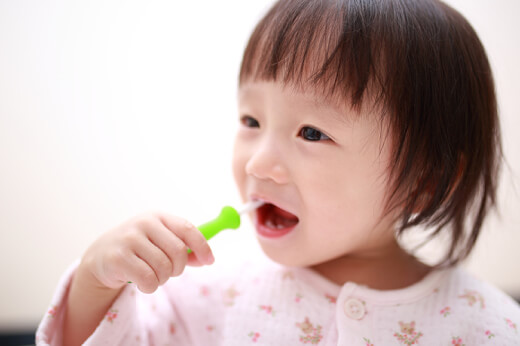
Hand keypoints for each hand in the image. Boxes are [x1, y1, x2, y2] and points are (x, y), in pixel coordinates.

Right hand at [78, 212, 214, 293]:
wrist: (101, 257)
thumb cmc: (139, 249)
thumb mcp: (160, 242)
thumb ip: (184, 249)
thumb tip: (207, 258)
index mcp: (158, 217)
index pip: (187, 228)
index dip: (202, 246)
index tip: (210, 261)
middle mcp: (144, 223)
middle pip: (178, 252)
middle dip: (178, 268)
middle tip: (169, 272)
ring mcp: (129, 239)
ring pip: (164, 268)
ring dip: (162, 279)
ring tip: (151, 275)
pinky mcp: (118, 258)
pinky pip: (148, 280)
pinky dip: (150, 286)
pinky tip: (141, 282)